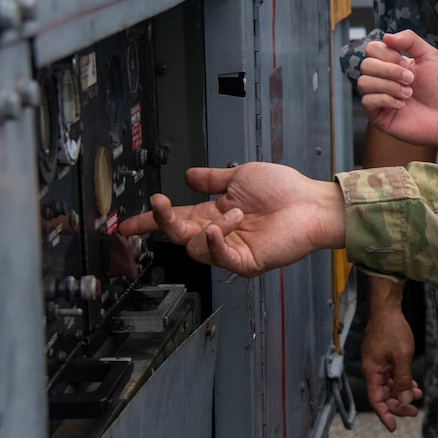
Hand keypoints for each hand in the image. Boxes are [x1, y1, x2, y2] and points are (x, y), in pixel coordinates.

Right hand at [118, 163, 344, 277]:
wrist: (310, 203)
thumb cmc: (284, 190)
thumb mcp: (240, 176)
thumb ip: (211, 179)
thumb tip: (188, 176)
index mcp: (213, 214)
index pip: (175, 220)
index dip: (151, 221)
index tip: (126, 224)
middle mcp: (219, 233)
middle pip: (178, 235)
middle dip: (163, 221)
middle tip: (159, 204)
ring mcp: (231, 250)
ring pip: (195, 247)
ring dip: (209, 227)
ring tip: (235, 212)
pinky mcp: (245, 262)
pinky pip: (219, 258)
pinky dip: (215, 243)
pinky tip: (220, 228)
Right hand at [358, 31, 437, 151]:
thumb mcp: (429, 55)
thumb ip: (410, 40)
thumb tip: (386, 36)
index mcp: (391, 62)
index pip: (372, 49)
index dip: (388, 54)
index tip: (407, 64)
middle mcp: (381, 78)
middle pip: (366, 64)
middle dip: (390, 71)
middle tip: (411, 79)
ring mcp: (377, 96)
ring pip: (364, 82)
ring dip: (389, 86)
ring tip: (408, 93)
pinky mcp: (377, 115)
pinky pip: (367, 101)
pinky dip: (386, 100)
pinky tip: (402, 105)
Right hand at [359, 295, 419, 430]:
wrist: (388, 309)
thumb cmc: (392, 330)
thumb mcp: (401, 357)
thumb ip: (403, 380)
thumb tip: (404, 400)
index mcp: (372, 372)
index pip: (376, 400)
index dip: (384, 415)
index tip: (394, 427)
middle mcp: (372, 371)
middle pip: (383, 395)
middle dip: (398, 404)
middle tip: (414, 410)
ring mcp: (378, 364)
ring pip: (389, 386)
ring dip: (402, 393)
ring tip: (419, 397)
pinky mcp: (383, 358)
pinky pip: (392, 376)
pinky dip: (402, 382)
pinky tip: (414, 386)